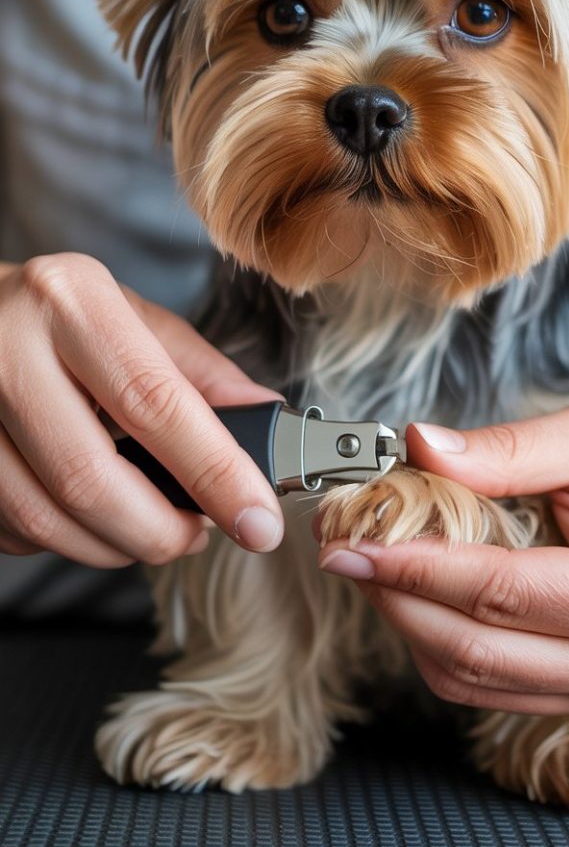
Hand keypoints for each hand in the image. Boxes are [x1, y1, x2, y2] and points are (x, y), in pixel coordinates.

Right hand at [0, 253, 283, 565]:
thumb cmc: (55, 311)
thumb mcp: (129, 312)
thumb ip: (197, 369)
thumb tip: (265, 419)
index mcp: (70, 301)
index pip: (153, 402)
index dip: (213, 472)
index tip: (257, 520)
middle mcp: (6, 349)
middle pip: (90, 479)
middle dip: (160, 530)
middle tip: (199, 534)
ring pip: (45, 518)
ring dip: (115, 545)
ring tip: (155, 528)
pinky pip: (12, 528)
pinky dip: (65, 539)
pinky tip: (90, 516)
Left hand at [318, 379, 568, 714]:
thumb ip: (505, 450)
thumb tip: (416, 449)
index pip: (500, 594)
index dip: (414, 569)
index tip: (350, 543)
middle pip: (479, 651)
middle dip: (397, 600)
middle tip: (344, 550)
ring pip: (477, 680)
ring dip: (412, 625)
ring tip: (373, 565)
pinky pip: (495, 684)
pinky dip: (444, 642)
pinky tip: (418, 592)